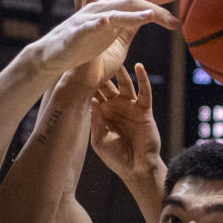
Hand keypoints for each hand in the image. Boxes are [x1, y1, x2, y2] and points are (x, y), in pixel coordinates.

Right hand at [35, 0, 179, 85]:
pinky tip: (107, 21)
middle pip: (133, 2)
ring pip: (115, 14)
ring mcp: (91, 19)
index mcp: (113, 11)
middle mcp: (104, 10)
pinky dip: (98, 24)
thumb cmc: (86, 46)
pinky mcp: (79, 32)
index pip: (140, 1)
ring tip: (150, 16)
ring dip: (132, 14)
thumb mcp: (114, 35)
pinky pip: (90, 27)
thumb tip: (150, 11)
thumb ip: (132, 22)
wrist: (56, 56)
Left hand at [90, 64, 161, 179]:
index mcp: (101, 112)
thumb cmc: (115, 157)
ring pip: (125, 83)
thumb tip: (92, 100)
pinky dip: (143, 79)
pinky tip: (139, 66)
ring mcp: (130, 106)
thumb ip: (96, 121)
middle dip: (102, 71)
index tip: (77, 67)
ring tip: (115, 56)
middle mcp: (115, 105)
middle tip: (95, 54)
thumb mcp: (99, 140)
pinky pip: (144, 92)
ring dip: (121, 71)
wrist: (136, 168)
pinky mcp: (144, 110)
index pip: (93, 92)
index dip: (86, 81)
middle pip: (107, 84)